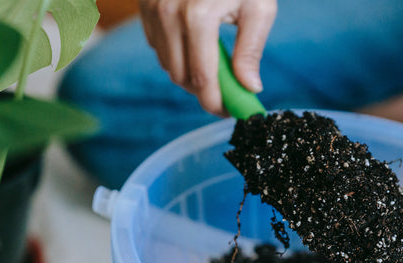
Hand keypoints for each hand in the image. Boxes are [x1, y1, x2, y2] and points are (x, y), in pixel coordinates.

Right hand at [138, 0, 275, 115]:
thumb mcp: (258, 7)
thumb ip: (250, 50)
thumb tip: (250, 88)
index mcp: (198, 16)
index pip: (201, 79)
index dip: (214, 103)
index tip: (228, 112)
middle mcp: (168, 14)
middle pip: (182, 77)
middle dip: (204, 91)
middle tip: (226, 91)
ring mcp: (152, 9)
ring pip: (168, 65)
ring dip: (190, 74)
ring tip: (214, 65)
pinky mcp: (144, 7)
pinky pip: (157, 47)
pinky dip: (176, 55)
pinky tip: (194, 45)